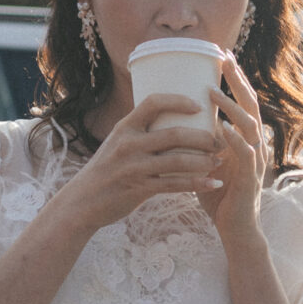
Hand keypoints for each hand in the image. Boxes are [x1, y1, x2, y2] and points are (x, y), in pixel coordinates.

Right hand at [64, 93, 219, 229]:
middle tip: (220, 141)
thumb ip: (140, 133)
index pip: (153, 102)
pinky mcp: (140, 189)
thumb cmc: (106, 171)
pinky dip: (198, 183)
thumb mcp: (117, 144)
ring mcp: (134, 167)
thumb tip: (170, 121)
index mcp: (125, 127)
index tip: (199, 105)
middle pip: (174, 133)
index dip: (178, 100)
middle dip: (203, 136)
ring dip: (204, 160)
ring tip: (219, 161)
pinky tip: (213, 183)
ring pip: (178, 160)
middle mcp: (129, 144)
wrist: (82, 203)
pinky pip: (175, 185)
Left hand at [201, 54, 267, 250]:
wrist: (234, 229)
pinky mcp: (250, 179)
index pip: (243, 101)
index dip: (235, 78)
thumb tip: (177, 119)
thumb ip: (201, 140)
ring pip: (249, 126)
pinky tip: (222, 127)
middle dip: (238, 81)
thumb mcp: (208, 160)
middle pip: (251, 105)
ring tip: (213, 92)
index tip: (222, 56)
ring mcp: (255, 161)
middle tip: (225, 58)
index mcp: (245, 139)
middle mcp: (255, 145)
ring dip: (231, 108)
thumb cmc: (219, 195)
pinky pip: (245, 154)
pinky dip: (234, 139)